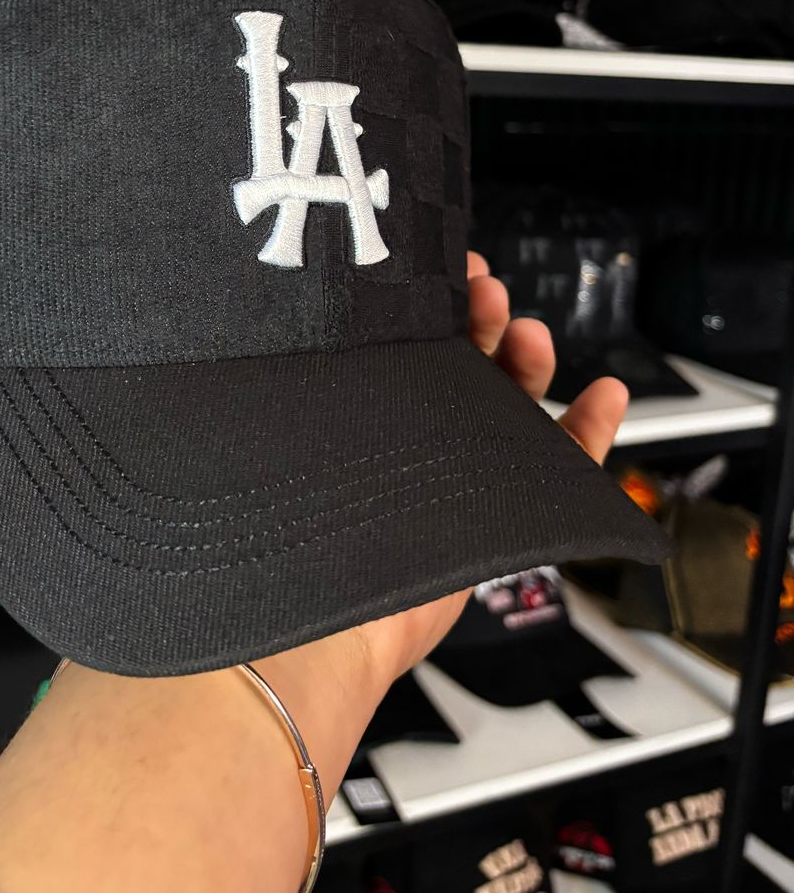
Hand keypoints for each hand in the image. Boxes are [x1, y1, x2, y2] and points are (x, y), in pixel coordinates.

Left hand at [259, 252, 629, 762]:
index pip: (401, 343)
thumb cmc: (299, 532)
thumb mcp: (304, 432)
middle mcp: (410, 435)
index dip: (425, 302)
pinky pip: (560, 464)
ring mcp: (460, 472)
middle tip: (485, 293)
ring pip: (510, 400)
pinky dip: (589, 427)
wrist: (336, 624)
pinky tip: (607, 394)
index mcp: (361, 408)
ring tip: (529, 335)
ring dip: (527, 358)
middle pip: (461, 361)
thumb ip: (311, 381)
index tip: (442, 268)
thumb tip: (285, 312)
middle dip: (479, 317)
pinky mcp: (505, 512)